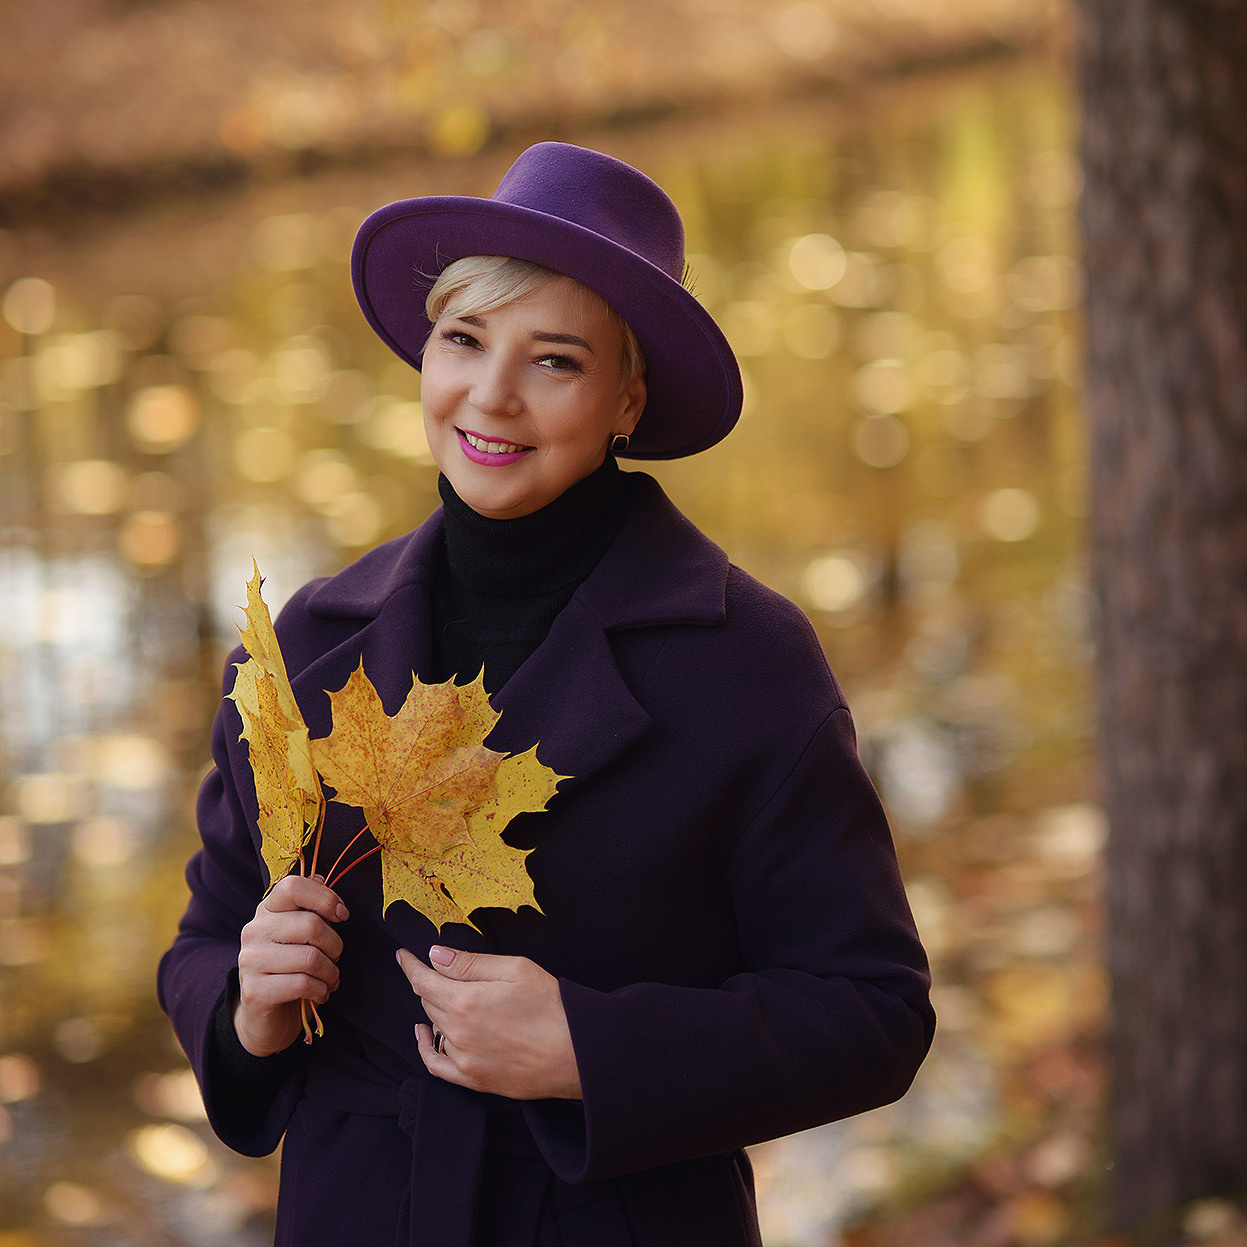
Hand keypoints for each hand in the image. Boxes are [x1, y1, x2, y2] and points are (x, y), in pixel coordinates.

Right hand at [234, 874, 347, 1056]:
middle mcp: (254, 930)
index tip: (341, 916)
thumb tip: (322, 877)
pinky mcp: (254, 991)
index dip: (325, 898)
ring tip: (331, 978)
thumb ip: (310, 904)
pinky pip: (302, 984)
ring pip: (310, 958)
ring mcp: (250, 961)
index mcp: (267, 909)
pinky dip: (321, 990)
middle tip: (336, 957)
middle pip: (310, 925)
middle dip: (335, 945)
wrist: (264, 1014)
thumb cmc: (291, 965)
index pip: (293, 886)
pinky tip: (321, 993)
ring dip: (331, 972)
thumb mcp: (299, 931)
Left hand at [396, 946, 581, 1100]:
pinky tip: (425, 1033)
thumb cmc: (551, 1006)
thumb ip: (470, 963)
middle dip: (428, 982)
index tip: (403, 955)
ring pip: (433, 1026)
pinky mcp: (472, 1080)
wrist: (576, 1053)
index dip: (410, 965)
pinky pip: (436, 1063)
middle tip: (439, 970)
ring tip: (451, 996)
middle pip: (427, 1001)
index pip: (422, 980)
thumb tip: (436, 955)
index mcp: (465, 1000)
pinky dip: (425, 1047)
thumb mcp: (515, 969)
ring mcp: (463, 1059)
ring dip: (435, 1008)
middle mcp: (457, 1032)